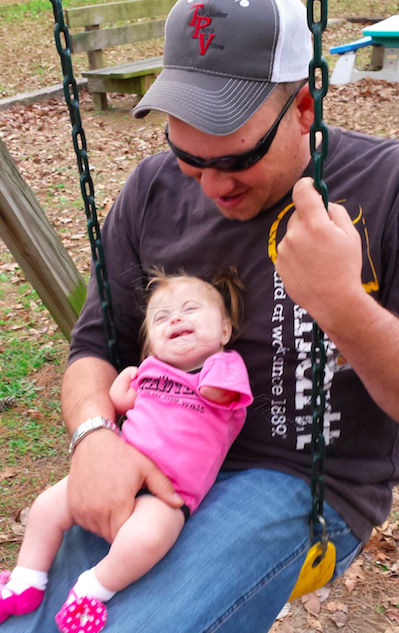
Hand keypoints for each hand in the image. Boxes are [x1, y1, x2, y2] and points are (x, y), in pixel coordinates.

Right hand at [67, 430, 183, 542]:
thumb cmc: (122, 455)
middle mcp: (97, 511)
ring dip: (107, 525)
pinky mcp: (74, 507)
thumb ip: (162, 487)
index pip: (125, 535)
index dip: (133, 531)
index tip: (138, 520)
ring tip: (117, 508)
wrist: (93, 442)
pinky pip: (87, 523)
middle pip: (111, 536)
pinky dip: (95, 519)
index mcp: (118, 504)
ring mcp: (83, 510)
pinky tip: (103, 504)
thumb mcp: (146, 467)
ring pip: (98, 531)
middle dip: (121, 529)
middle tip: (129, 512)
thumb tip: (180, 504)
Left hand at [275, 177, 362, 329]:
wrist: (333, 301)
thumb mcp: (350, 235)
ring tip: (316, 257)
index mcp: (314, 224)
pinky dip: (295, 253)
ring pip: (292, 233)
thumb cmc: (345, 268)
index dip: (307, 185)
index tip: (311, 187)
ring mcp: (284, 250)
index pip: (301, 191)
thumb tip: (323, 202)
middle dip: (309, 219)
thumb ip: (335, 212)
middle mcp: (295, 234)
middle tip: (323, 236)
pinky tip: (308, 266)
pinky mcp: (278, 263)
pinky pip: (287, 249)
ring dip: (301, 238)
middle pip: (298, 214)